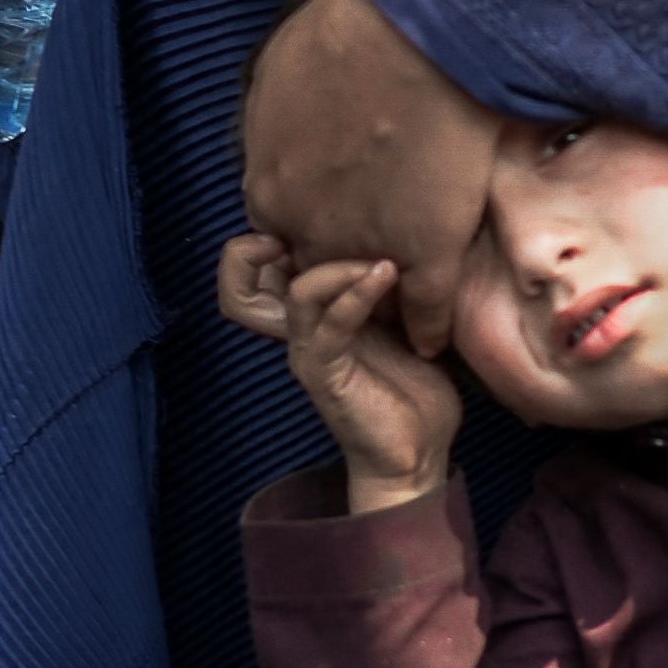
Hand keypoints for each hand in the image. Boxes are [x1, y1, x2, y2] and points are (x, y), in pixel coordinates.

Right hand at [218, 232, 460, 507]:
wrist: (417, 456)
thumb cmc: (416, 387)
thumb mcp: (406, 320)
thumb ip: (395, 281)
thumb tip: (427, 228)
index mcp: (311, 315)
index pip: (257, 269)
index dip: (265, 236)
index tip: (317, 211)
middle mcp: (299, 331)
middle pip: (240, 285)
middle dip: (258, 247)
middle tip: (313, 221)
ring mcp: (309, 353)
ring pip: (292, 293)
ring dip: (337, 264)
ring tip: (379, 255)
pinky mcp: (327, 375)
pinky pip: (329, 326)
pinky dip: (354, 295)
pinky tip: (385, 275)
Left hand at [233, 0, 503, 339]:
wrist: (413, 30)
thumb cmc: (344, 30)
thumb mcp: (278, 73)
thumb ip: (274, 117)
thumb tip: (283, 124)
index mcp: (269, 190)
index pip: (285, 238)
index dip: (317, 234)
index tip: (341, 226)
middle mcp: (309, 230)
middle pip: (322, 277)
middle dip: (345, 279)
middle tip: (375, 272)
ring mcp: (367, 247)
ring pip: (371, 304)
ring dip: (387, 310)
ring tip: (406, 312)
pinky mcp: (425, 254)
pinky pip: (426, 313)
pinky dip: (432, 329)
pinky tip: (437, 338)